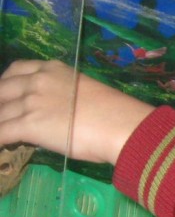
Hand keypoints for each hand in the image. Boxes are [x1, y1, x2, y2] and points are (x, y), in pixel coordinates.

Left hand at [0, 60, 153, 164]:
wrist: (119, 124)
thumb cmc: (113, 110)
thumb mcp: (84, 90)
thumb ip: (62, 93)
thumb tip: (55, 110)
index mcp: (54, 69)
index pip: (17, 69)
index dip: (6, 83)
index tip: (7, 94)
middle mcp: (37, 80)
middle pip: (1, 90)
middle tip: (5, 117)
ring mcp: (30, 102)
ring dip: (0, 123)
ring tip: (5, 133)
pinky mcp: (27, 125)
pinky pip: (0, 132)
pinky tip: (1, 147)